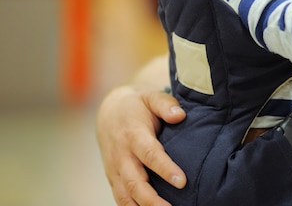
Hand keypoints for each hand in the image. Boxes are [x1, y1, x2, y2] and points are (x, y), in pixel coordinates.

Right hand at [96, 83, 186, 205]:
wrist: (109, 111)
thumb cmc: (137, 105)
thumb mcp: (151, 97)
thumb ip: (166, 104)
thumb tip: (180, 115)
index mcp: (133, 135)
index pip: (149, 154)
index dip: (165, 169)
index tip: (182, 181)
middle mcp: (121, 154)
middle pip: (135, 182)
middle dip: (152, 199)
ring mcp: (115, 168)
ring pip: (126, 195)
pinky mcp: (113, 178)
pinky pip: (120, 198)